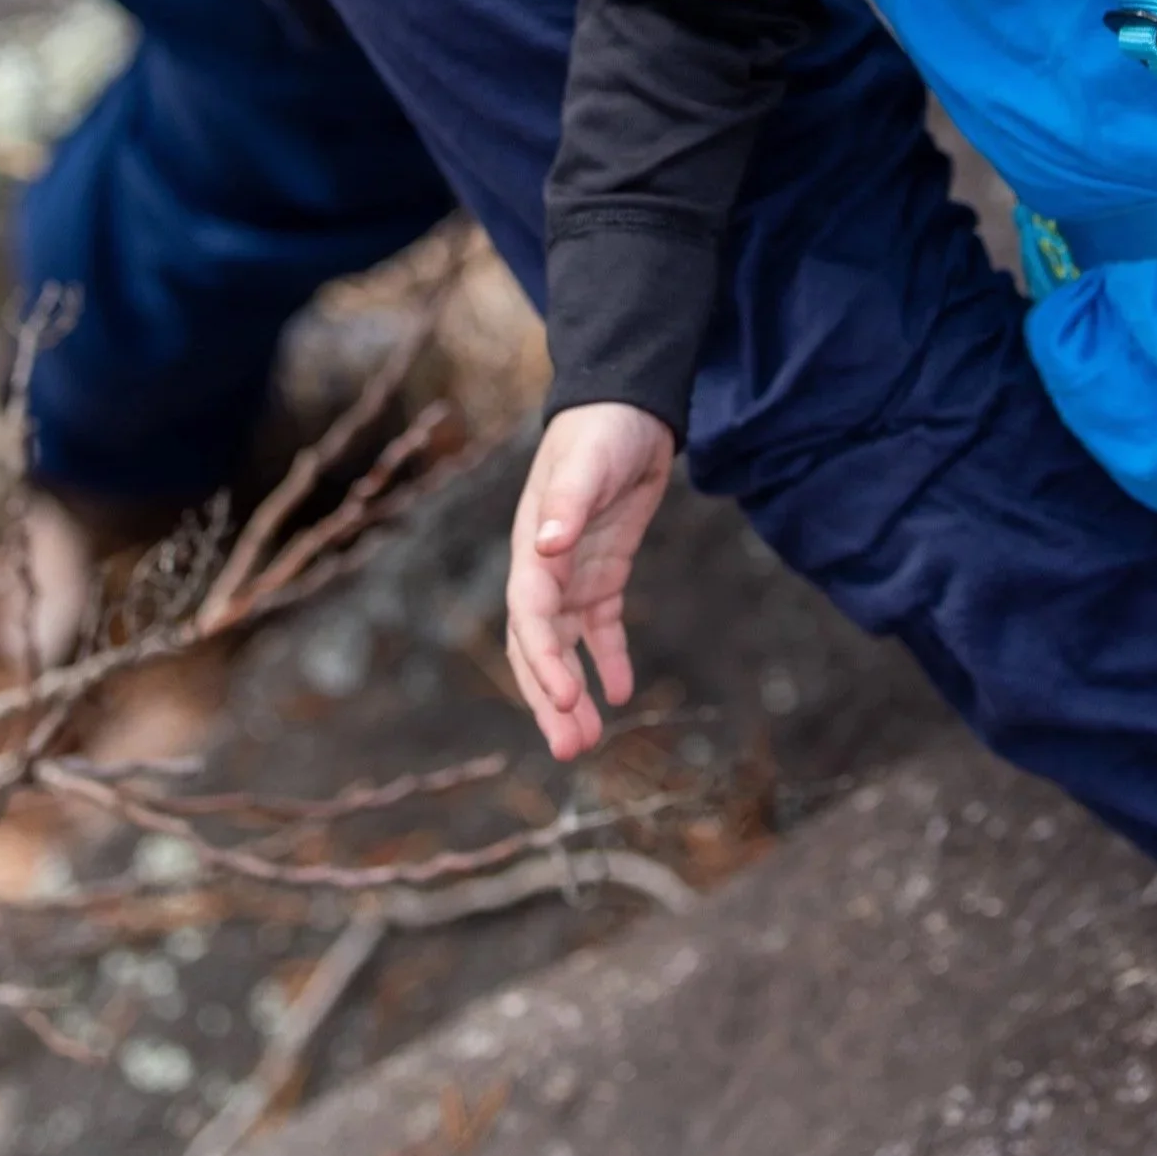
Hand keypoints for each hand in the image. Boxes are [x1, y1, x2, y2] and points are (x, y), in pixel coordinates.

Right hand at [505, 401, 676, 759]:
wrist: (626, 406)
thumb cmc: (600, 430)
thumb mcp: (587, 463)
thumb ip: (566, 503)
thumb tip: (545, 546)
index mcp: (532, 546)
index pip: (530, 615)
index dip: (544, 659)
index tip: (568, 697)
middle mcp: (545, 568)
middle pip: (539, 646)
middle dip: (549, 698)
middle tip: (569, 750)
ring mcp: (573, 573)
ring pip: (566, 647)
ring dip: (572, 692)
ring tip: (587, 741)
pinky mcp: (603, 571)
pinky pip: (601, 626)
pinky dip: (609, 659)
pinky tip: (621, 693)